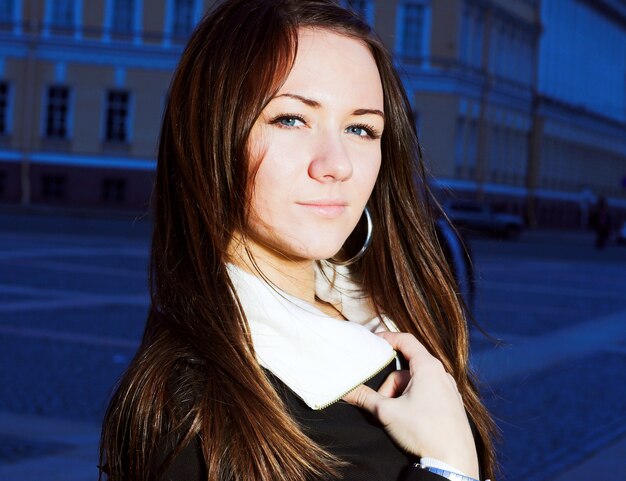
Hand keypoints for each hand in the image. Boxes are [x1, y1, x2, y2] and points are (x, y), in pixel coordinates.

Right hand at [343, 332, 478, 478]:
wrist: (454, 462)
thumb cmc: (423, 431)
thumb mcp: (388, 412)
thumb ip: (365, 398)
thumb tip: (346, 390)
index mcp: (428, 367)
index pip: (406, 340)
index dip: (388, 338)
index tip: (373, 341)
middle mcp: (442, 374)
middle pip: (406, 369)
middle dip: (390, 385)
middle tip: (382, 404)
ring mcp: (449, 390)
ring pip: (416, 383)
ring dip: (401, 395)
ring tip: (396, 417)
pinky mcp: (452, 405)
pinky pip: (428, 393)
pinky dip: (414, 400)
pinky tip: (410, 420)